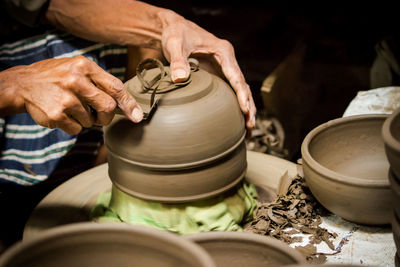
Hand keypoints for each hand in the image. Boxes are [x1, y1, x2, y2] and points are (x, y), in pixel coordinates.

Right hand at [0, 56, 142, 133]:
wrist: (22, 84)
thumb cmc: (56, 77)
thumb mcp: (77, 69)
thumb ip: (99, 82)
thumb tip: (125, 104)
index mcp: (85, 66)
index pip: (115, 86)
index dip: (129, 103)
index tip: (137, 116)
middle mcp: (76, 80)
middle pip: (107, 107)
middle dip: (106, 116)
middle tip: (98, 116)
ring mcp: (65, 98)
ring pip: (91, 120)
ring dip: (85, 120)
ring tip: (70, 108)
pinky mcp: (56, 114)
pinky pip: (77, 129)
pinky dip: (73, 126)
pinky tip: (62, 114)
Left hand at [159, 12, 256, 129]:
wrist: (172, 28)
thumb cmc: (175, 33)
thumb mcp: (175, 44)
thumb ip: (177, 61)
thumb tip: (180, 79)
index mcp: (223, 52)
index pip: (236, 76)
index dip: (242, 94)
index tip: (245, 110)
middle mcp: (227, 61)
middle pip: (242, 86)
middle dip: (248, 106)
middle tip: (249, 126)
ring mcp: (223, 69)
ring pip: (239, 91)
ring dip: (245, 109)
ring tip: (247, 130)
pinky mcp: (216, 75)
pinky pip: (229, 92)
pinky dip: (234, 105)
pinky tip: (235, 121)